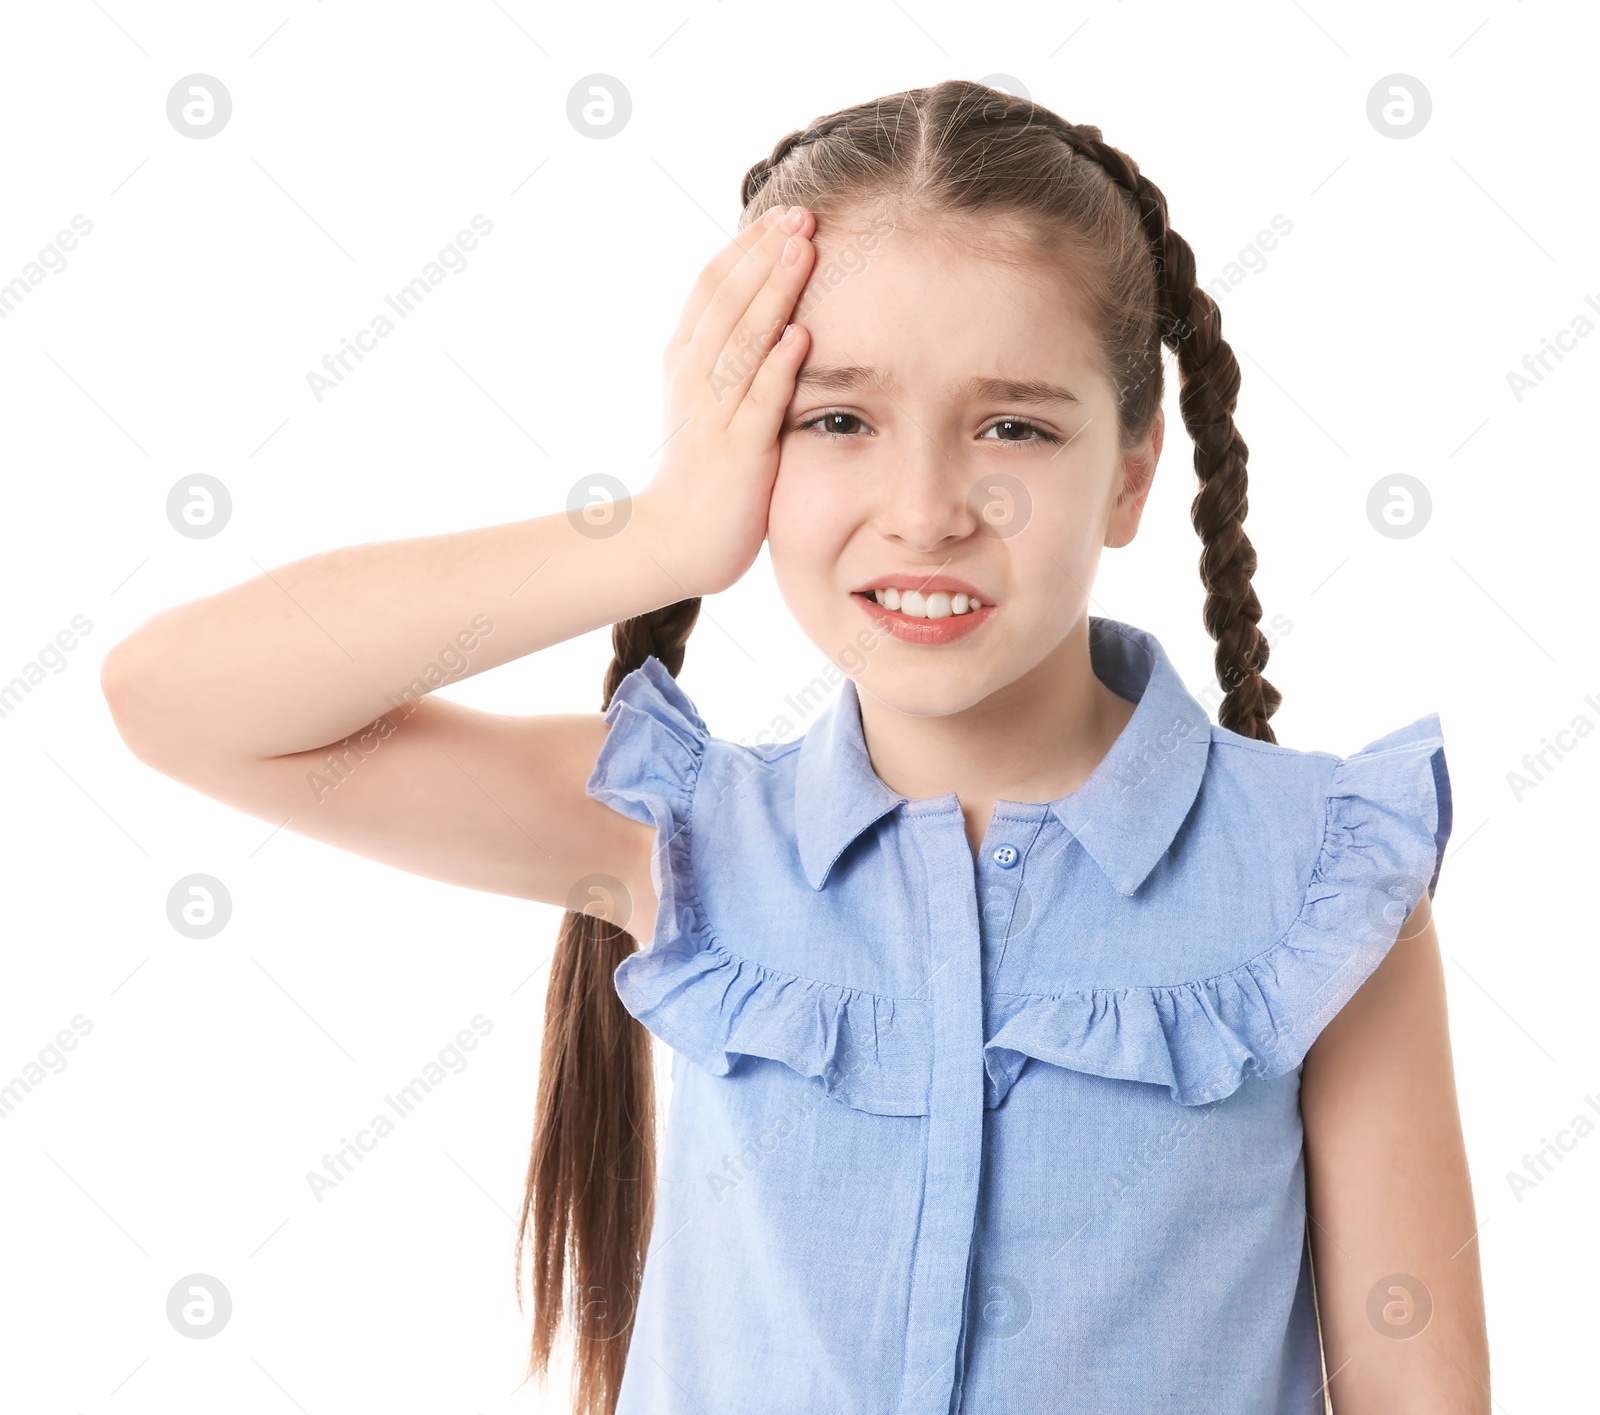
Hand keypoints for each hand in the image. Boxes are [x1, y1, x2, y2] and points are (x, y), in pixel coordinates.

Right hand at [638, 204, 814, 597]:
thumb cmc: (701, 469)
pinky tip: (801, 336)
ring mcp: (713, 414)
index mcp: (685, 359)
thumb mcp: (705, 399)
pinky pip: (759, 404)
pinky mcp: (737, 453)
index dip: (746, 247)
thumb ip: (727, 353)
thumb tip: (765, 305)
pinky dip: (778, 368)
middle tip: (800, 212)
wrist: (674, 540)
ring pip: (742, 341)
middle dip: (764, 254)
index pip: (712, 287)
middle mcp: (693, 378)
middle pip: (727, 301)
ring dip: (773, 293)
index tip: (782, 213)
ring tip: (802, 249)